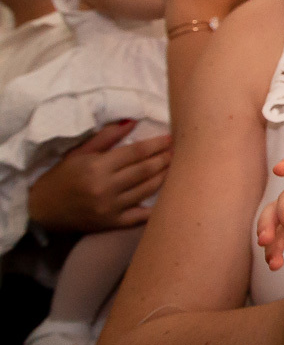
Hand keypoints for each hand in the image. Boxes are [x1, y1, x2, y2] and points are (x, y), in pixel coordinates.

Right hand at [27, 120, 171, 231]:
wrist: (41, 211)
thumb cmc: (61, 177)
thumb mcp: (80, 153)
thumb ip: (107, 137)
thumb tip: (132, 121)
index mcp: (97, 167)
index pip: (136, 153)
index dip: (156, 145)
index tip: (171, 138)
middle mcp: (105, 187)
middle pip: (145, 170)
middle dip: (165, 159)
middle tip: (180, 151)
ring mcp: (110, 208)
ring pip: (147, 189)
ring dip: (164, 177)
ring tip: (177, 167)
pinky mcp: (112, 223)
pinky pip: (140, 216)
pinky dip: (156, 207)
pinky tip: (169, 196)